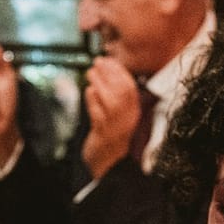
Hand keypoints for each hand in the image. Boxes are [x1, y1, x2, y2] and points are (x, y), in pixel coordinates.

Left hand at [80, 56, 142, 179]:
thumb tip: (108, 72)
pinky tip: (88, 91)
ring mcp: (116, 127)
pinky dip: (93, 101)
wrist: (110, 163)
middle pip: (122, 92)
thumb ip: (117, 97)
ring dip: (99, 83)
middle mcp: (128, 118)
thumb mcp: (120, 115)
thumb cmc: (113, 136)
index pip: (130, 87)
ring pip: (110, 101)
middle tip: (98, 62)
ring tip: (91, 73)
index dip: (120, 71)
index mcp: (134, 112)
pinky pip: (98, 114)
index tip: (109, 60)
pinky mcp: (103, 134)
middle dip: (110, 73)